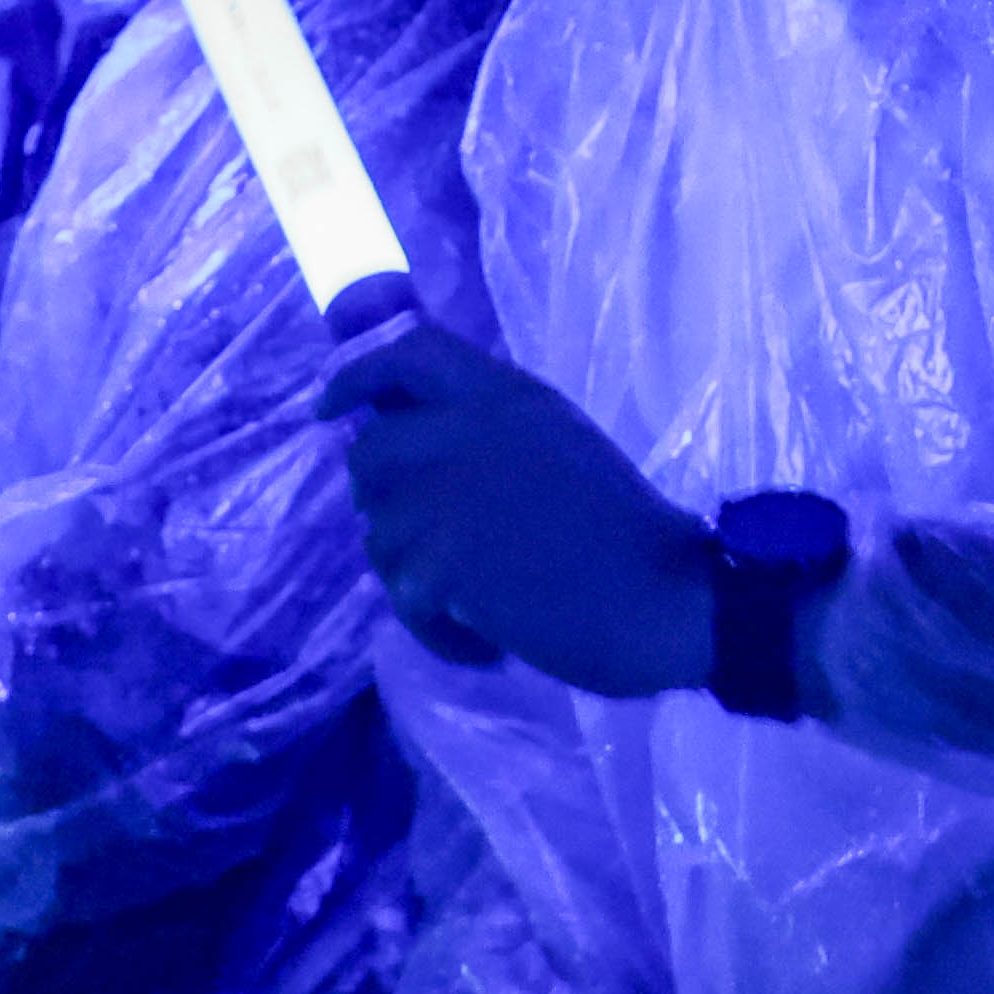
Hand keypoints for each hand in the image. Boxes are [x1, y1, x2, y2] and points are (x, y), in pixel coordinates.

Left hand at [321, 305, 718, 699]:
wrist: (666, 593)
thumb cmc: (625, 528)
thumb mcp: (557, 442)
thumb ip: (491, 429)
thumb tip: (411, 438)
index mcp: (505, 395)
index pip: (409, 352)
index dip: (356, 377)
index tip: (327, 410)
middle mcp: (469, 429)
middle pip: (370, 452)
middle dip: (384, 503)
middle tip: (427, 542)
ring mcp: (451, 495)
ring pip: (378, 535)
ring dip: (416, 578)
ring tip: (476, 603)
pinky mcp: (445, 562)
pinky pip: (405, 600)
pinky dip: (440, 632)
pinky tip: (488, 641)